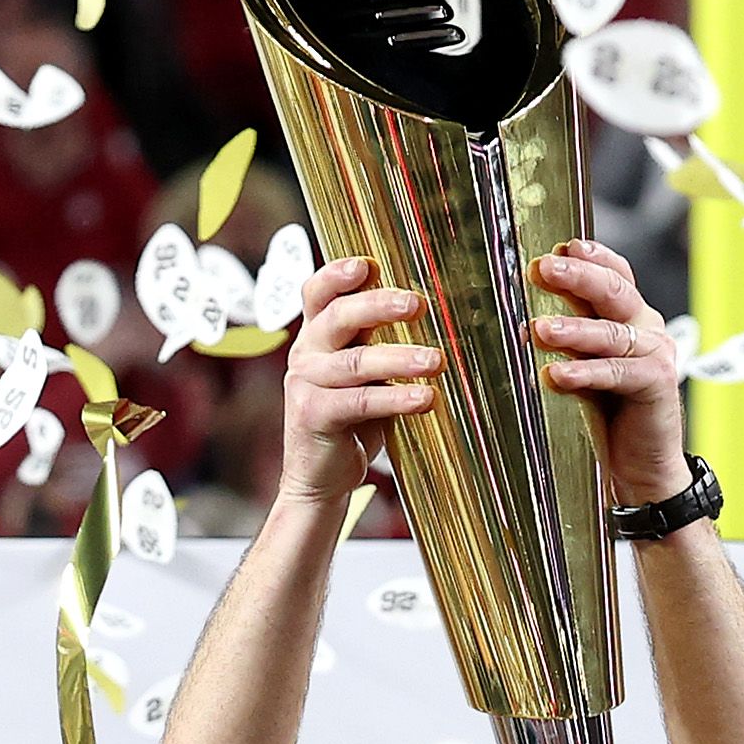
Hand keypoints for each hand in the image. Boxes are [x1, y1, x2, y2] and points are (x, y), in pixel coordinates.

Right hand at [274, 255, 441, 513]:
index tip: (368, 264)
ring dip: (400, 358)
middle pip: (339, 317)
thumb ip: (379, 345)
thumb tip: (438, 315)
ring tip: (437, 360)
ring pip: (356, 362)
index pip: (318, 291)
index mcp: (317, 335)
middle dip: (379, 306)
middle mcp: (306, 352)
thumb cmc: (353, 421)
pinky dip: (395, 398)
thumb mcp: (365, 376)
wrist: (322, 478)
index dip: (338, 274)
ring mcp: (305, 383)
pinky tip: (425, 398)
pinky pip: (359, 401)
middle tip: (418, 304)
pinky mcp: (313, 415)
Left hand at [527, 239, 693, 502]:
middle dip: (577, 277)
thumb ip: (565, 339)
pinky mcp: (658, 383)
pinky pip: (618, 372)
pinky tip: (556, 375)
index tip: (559, 246)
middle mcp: (646, 327)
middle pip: (614, 290)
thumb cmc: (607, 416)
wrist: (642, 468)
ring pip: (612, 332)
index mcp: (629, 316)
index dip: (590, 257)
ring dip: (573, 329)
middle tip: (542, 269)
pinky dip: (586, 373)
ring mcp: (656, 353)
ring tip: (538, 329)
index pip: (615, 273)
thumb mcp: (582, 367)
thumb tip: (515, 316)